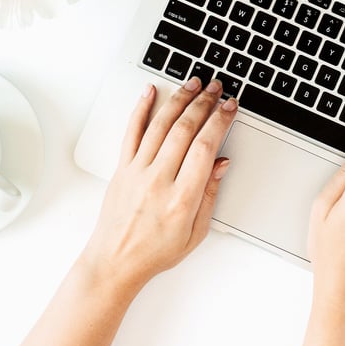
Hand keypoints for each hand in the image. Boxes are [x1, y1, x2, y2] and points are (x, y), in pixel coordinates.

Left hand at [81, 77, 237, 293]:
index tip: (230, 107)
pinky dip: (141, 108)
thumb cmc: (155, 252)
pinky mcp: (121, 168)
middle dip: (204, 103)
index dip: (220, 121)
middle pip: (184, 129)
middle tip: (216, 88)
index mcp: (181, 198)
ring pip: (160, 125)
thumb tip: (220, 162)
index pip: (205, 147)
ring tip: (194, 83)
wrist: (114, 262)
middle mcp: (158, 180)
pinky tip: (150, 91)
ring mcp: (137, 171)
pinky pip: (131, 132)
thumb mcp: (195, 232)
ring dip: (179, 99)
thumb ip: (209, 194)